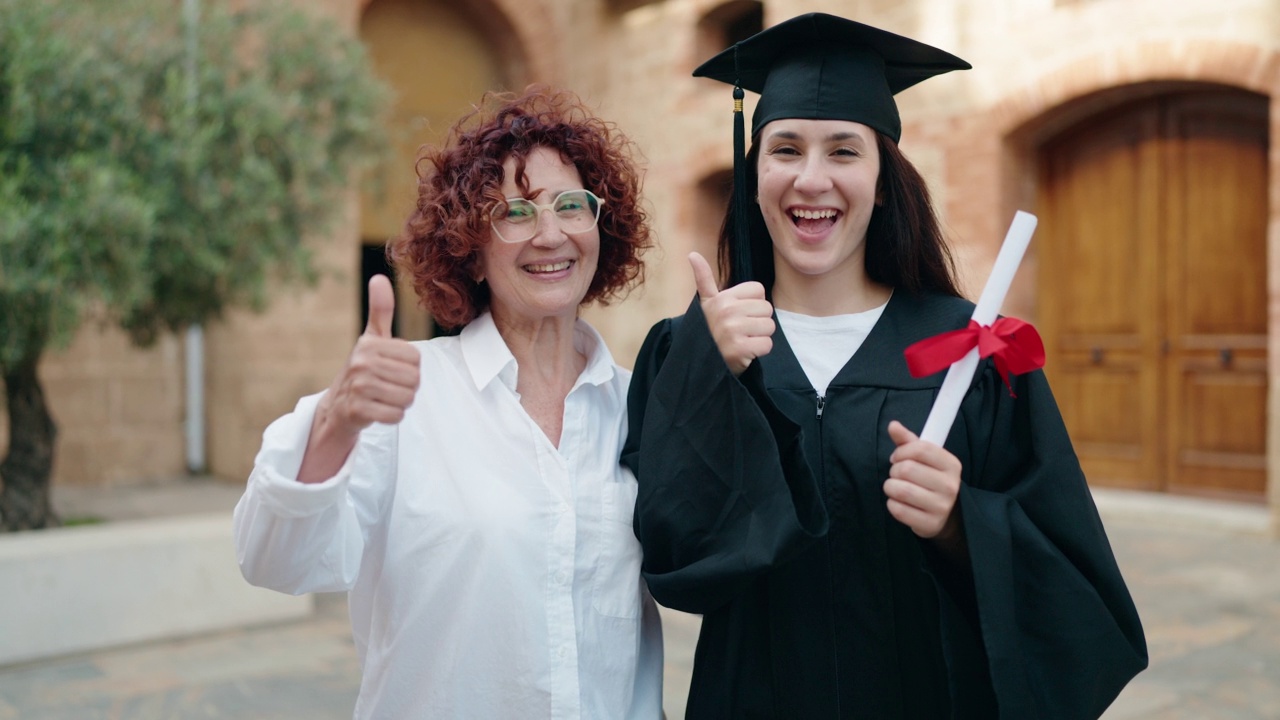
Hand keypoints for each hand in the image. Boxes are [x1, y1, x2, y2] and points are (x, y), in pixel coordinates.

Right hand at [320, 274, 420, 436]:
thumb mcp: (372, 338)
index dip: (410, 367)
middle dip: (407, 386)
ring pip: (407, 398)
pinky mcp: (357, 410)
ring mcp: (358, 387)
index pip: (415, 358)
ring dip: (401, 402)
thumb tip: (379, 278)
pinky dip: (392, 416)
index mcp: (369, 344)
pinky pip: (395, 415)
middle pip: (414, 379)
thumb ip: (380, 310)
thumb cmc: (363, 368)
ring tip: (385, 397)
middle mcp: (362, 363)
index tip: (393, 368)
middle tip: (389, 386)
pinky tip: (379, 409)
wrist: (339, 406)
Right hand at [689, 251, 773, 375]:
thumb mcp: (705, 303)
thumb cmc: (708, 329)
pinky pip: (767, 344)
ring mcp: (733, 330)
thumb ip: (704, 278)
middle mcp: (727, 311)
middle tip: (741, 330)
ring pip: (769, 326)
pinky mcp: (740, 349)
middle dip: (758, 321)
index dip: (753, 304)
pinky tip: (746, 351)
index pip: (759, 290)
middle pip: (767, 309)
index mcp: (722, 298)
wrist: (699, 361)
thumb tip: (692, 254)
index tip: (739, 314)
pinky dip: (760, 350)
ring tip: (743, 340)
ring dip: (760, 336)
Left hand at [883, 420, 962, 540]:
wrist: (945, 514)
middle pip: (907, 469)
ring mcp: (942, 506)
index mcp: (951, 464)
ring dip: (890, 487)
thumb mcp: (924, 459)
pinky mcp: (930, 524)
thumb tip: (893, 425)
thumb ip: (908, 441)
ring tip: (895, 487)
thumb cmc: (930, 479)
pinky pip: (899, 510)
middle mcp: (950, 485)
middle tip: (897, 475)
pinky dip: (891, 504)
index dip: (902, 451)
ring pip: (901, 490)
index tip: (897, 457)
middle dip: (894, 470)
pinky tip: (897, 502)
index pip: (920, 449)